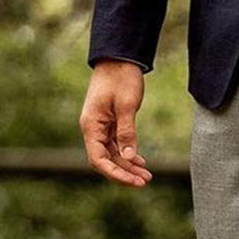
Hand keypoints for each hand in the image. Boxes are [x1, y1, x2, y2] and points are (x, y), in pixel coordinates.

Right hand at [79, 60, 152, 187]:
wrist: (119, 57)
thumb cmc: (121, 77)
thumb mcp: (126, 105)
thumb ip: (126, 132)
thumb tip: (128, 157)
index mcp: (91, 125)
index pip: (98, 160)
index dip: (115, 173)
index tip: (133, 181)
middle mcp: (93, 128)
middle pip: (106, 159)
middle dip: (124, 172)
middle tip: (145, 181)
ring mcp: (101, 125)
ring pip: (112, 152)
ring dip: (128, 164)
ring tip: (147, 175)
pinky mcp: (109, 121)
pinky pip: (116, 143)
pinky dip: (127, 152)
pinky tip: (140, 160)